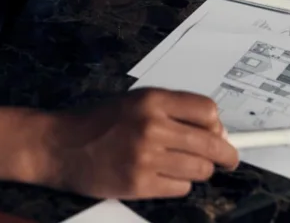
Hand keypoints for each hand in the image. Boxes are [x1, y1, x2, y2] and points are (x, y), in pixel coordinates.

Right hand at [36, 89, 238, 199]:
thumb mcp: (135, 103)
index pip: (208, 112)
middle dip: (225, 156)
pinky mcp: (140, 184)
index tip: (222, 136)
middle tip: (228, 160)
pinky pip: (180, 188)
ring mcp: (146, 157)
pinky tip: (160, 177)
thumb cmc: (98, 123)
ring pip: (200, 170)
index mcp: (152, 100)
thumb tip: (216, 132)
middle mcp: (151, 126)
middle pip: (212, 144)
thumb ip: (172, 111)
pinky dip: (176, 185)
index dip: (219, 127)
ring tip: (179, 166)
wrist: (61, 146)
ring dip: (196, 171)